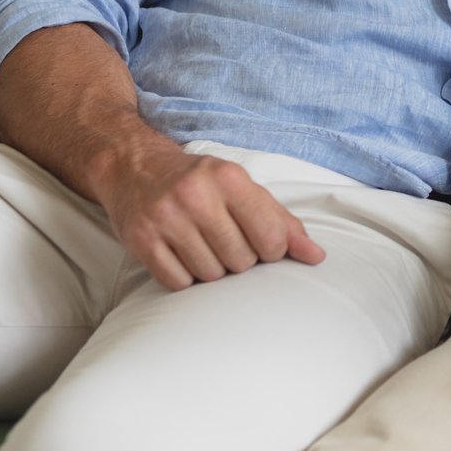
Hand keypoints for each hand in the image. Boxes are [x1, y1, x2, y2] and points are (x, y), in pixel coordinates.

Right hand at [92, 145, 325, 290]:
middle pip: (241, 261)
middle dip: (242, 261)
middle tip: (227, 243)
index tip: (263, 246)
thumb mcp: (243, 188)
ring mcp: (165, 219)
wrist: (134, 167)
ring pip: (211, 275)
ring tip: (204, 248)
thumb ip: (282, 222)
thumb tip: (317, 257)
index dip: (274, 252)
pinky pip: (178, 283)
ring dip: (214, 270)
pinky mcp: (141, 240)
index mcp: (229, 178)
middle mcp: (196, 196)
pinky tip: (183, 257)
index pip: (271, 237)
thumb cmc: (200, 181)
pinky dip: (186, 279)